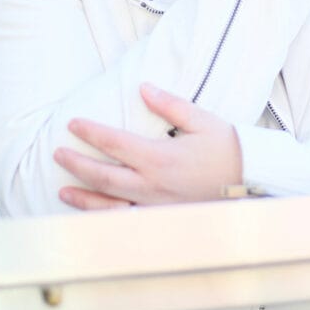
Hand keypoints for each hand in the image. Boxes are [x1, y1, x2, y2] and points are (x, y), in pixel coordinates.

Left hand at [54, 84, 242, 209]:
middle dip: (77, 165)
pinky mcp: (163, 220)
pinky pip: (127, 222)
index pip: (114, 144)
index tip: (73, 124)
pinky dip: (106, 220)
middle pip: (104, 176)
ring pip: (110, 205)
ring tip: (63, 191)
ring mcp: (156, 207)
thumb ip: (170, 105)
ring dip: (84, 198)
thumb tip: (144, 87)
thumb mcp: (202, 120)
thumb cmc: (229, 149)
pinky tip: (93, 217)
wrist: (252, 182)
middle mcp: (153, 185)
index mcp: (160, 158)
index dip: (90, 133)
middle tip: (57, 154)